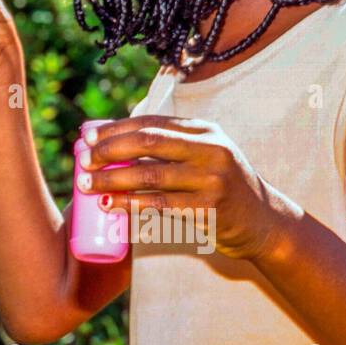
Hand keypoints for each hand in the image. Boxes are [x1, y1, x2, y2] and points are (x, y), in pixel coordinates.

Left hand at [78, 115, 302, 261]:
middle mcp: (210, 149)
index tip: (87, 137)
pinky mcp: (208, 209)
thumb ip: (168, 143)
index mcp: (204, 130)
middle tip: (83, 160)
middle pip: (147, 143)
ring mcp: (211, 179)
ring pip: (149, 175)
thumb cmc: (220, 185)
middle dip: (109, 150)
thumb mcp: (204, 154)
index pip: (151, 122)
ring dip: (111, 179)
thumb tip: (108, 136)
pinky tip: (109, 204)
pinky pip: (159, 205)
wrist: (262, 222)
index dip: (115, 129)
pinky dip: (130, 204)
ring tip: (86, 185)